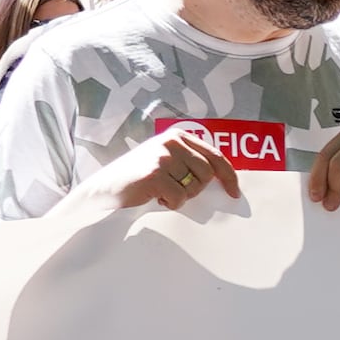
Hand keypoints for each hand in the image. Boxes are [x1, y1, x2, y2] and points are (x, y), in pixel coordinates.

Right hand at [105, 128, 238, 211]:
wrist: (105, 189)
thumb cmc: (137, 178)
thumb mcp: (165, 159)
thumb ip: (188, 160)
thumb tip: (221, 177)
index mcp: (177, 136)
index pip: (214, 155)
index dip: (228, 175)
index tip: (234, 192)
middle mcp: (172, 142)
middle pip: (206, 174)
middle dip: (195, 189)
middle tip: (174, 190)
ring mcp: (163, 157)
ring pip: (194, 187)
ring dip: (181, 196)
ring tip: (161, 191)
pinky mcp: (155, 174)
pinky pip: (180, 198)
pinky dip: (170, 203)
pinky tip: (155, 197)